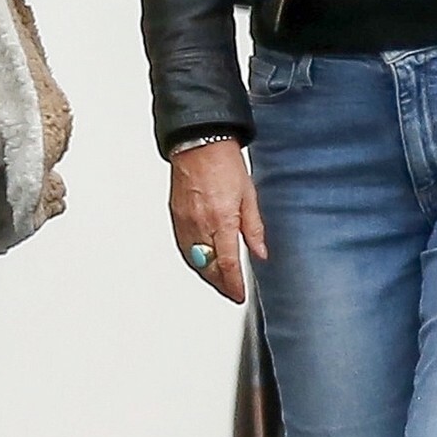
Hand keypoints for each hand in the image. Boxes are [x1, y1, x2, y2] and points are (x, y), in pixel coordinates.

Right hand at [169, 138, 266, 303]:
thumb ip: (253, 228)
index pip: (227, 264)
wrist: (199, 143)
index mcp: (222, 220)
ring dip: (206, 274)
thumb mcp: (248, 195)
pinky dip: (193, 259)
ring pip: (193, 260)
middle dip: (220, 284)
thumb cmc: (224, 163)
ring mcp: (185, 221)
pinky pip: (183, 247)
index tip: (238, 294)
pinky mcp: (176, 216)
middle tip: (231, 291)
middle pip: (208, 267)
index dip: (234, 284)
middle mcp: (200, 224)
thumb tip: (260, 252)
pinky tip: (201, 261)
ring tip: (218, 281)